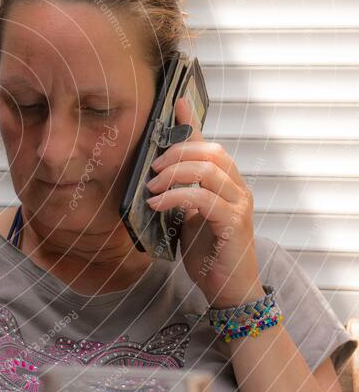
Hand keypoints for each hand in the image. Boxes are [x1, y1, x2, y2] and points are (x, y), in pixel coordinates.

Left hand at [143, 97, 264, 307]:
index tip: (175, 102)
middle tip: (152, 169)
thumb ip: (180, 192)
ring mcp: (239, 204)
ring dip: (174, 174)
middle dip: (177, 153)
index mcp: (227, 183)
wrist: (227, 289)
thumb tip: (155, 174)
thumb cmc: (207, 252)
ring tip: (152, 188)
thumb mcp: (187, 215)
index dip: (192, 122)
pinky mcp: (234, 223)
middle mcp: (238, 188)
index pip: (209, 145)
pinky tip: (157, 205)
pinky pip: (204, 198)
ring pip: (208, 170)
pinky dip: (176, 197)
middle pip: (211, 152)